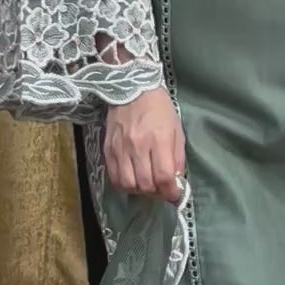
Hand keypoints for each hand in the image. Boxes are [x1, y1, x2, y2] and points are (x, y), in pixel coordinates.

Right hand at [103, 87, 184, 202]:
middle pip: (145, 184)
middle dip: (156, 193)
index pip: (163, 176)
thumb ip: (177, 158)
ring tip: (147, 185)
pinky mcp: (107, 149)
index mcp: (158, 140)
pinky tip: (132, 180)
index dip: (170, 192)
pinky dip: (124, 184)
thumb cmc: (159, 110)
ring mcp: (120, 149)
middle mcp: (138, 146)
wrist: (132, 89)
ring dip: (139, 190)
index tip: (174, 195)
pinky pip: (114, 177)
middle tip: (161, 189)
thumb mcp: (176, 131)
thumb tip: (176, 181)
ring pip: (128, 184)